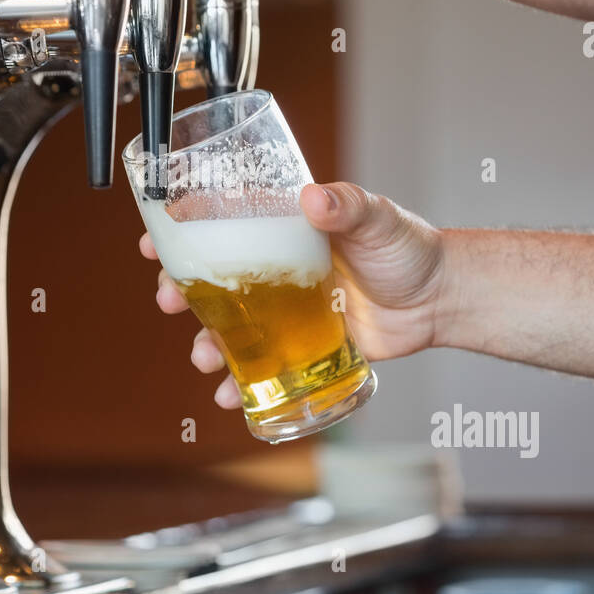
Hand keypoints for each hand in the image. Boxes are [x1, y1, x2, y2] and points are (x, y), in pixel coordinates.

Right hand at [140, 182, 445, 407]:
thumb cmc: (407, 247)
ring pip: (230, 326)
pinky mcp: (303, 346)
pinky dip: (240, 383)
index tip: (152, 241)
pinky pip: (262, 366)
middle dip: (181, 290)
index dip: (182, 231)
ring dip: (204, 342)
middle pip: (214, 278)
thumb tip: (314, 198)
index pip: (222, 224)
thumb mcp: (377, 219)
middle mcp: (277, 267)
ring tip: (201, 357)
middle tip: (169, 299)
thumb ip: (347, 206)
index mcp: (284, 229)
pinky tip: (229, 395)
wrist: (441, 299)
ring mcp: (287, 309)